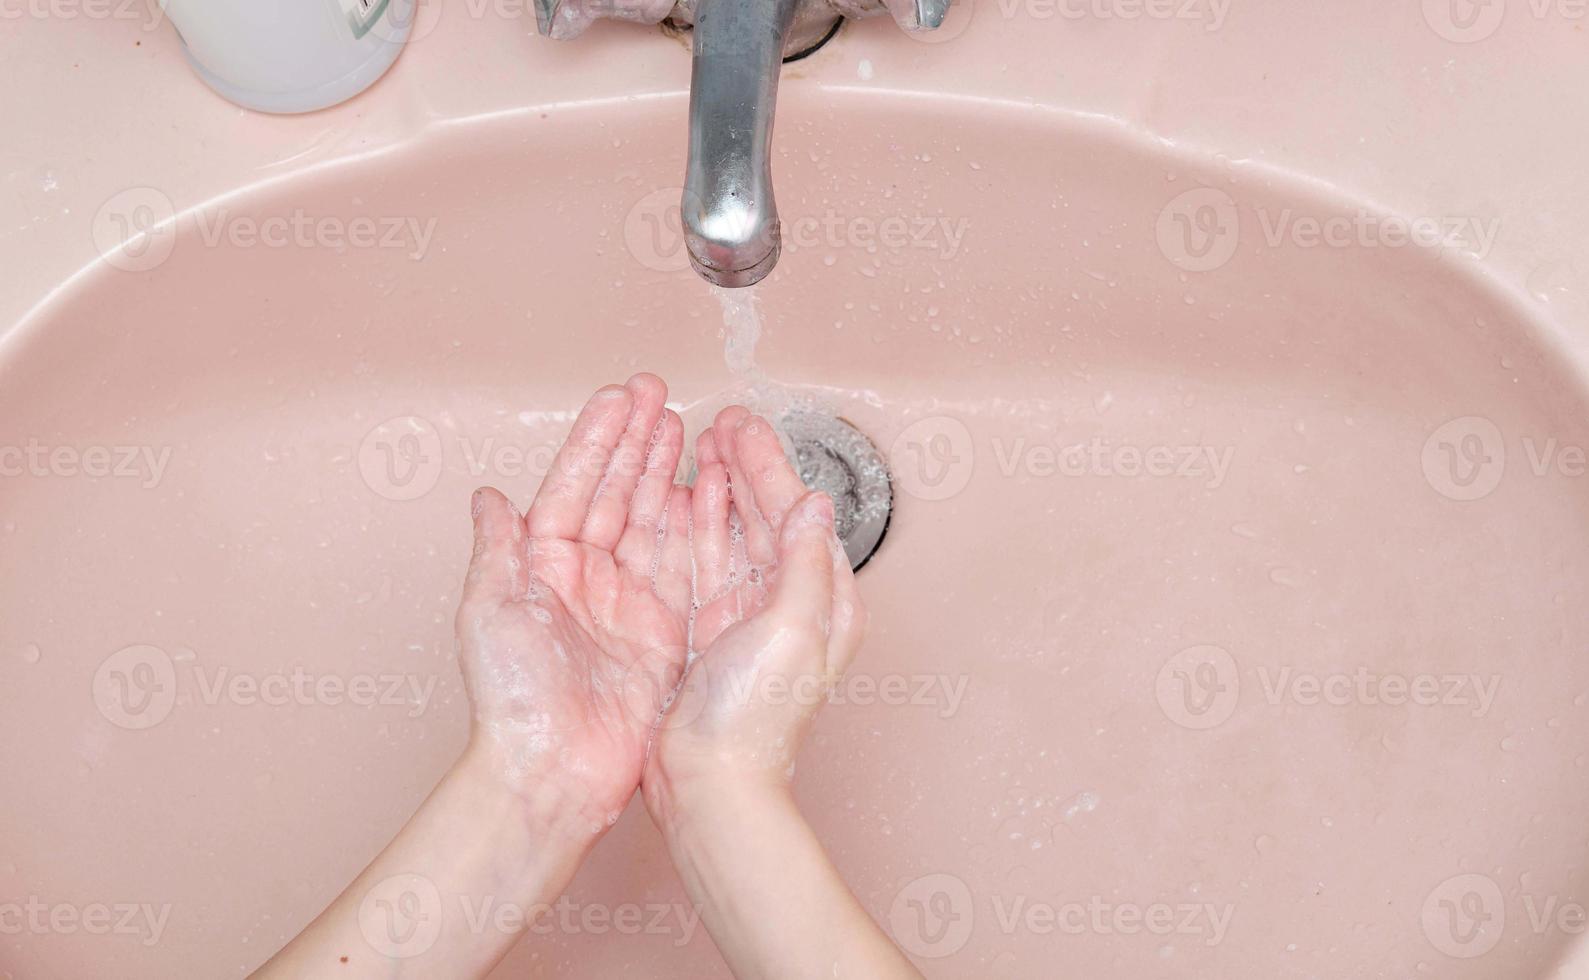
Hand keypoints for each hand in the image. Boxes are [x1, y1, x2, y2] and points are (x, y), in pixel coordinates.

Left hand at [456, 374, 694, 828]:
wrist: (551, 774)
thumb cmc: (511, 703)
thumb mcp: (488, 613)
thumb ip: (498, 549)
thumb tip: (488, 497)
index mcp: (542, 567)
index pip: (575, 485)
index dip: (599, 439)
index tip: (622, 397)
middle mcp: (586, 580)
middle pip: (618, 493)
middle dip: (638, 441)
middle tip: (659, 394)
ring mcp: (628, 604)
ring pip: (653, 521)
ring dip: (667, 471)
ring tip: (686, 428)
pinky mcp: (663, 634)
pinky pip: (685, 568)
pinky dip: (699, 528)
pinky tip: (708, 493)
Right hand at [643, 406, 866, 818]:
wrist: (711, 782)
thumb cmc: (757, 720)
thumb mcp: (793, 630)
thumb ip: (806, 564)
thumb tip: (817, 504)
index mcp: (823, 601)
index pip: (797, 513)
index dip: (770, 465)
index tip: (744, 426)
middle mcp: (789, 604)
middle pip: (766, 515)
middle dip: (746, 465)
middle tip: (722, 421)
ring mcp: (747, 616)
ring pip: (734, 531)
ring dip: (720, 486)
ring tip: (704, 445)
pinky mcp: (710, 630)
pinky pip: (704, 561)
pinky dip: (696, 524)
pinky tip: (685, 497)